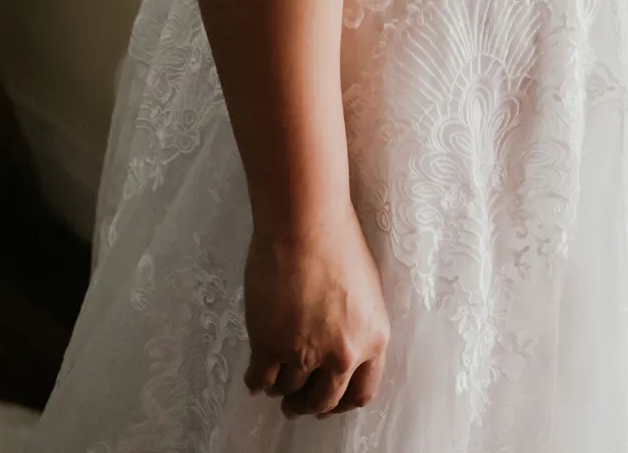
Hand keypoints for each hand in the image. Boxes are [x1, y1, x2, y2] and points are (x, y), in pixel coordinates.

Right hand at [243, 209, 389, 418]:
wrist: (305, 222)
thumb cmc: (336, 241)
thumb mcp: (365, 291)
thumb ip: (356, 329)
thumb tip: (340, 351)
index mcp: (372, 340)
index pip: (361, 393)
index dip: (341, 404)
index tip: (327, 404)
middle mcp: (342, 355)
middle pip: (322, 400)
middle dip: (307, 405)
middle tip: (295, 404)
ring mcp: (304, 353)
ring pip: (288, 390)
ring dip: (280, 389)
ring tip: (274, 381)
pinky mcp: (269, 345)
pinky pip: (259, 379)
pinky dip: (256, 381)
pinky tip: (255, 375)